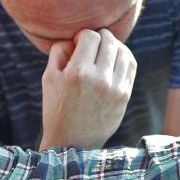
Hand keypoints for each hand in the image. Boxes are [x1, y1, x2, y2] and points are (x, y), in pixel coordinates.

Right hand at [40, 29, 136, 149]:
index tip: (78, 43)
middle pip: (109, 41)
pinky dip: (124, 58)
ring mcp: (116, 88)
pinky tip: (114, 60)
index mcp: (78, 73)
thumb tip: (74, 39)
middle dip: (100, 37)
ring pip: (123, 52)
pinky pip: (131, 66)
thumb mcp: (49, 78)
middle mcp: (99, 79)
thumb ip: (59, 51)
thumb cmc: (57, 109)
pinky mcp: (125, 96)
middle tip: (92, 43)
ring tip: (104, 50)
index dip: (83, 35)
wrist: (73, 143)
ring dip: (114, 45)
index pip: (90, 36)